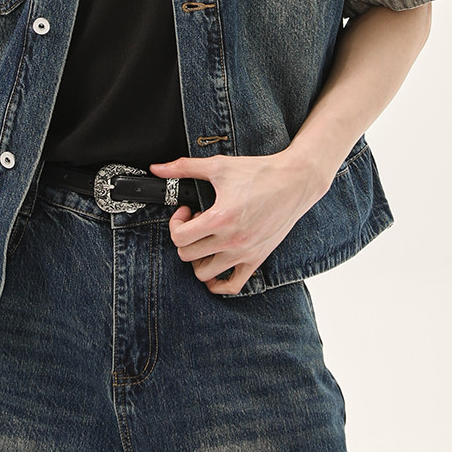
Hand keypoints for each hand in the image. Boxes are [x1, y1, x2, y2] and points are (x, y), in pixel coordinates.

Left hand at [148, 149, 333, 294]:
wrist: (295, 180)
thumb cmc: (259, 172)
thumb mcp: (218, 166)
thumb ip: (184, 168)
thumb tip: (157, 168)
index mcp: (220, 218)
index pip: (179, 237)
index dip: (176, 223)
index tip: (186, 212)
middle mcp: (232, 240)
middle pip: (187, 255)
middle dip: (185, 238)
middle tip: (196, 223)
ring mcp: (245, 253)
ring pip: (204, 274)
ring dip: (197, 259)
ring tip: (206, 241)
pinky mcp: (257, 259)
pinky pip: (232, 286)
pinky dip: (218, 283)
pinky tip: (214, 266)